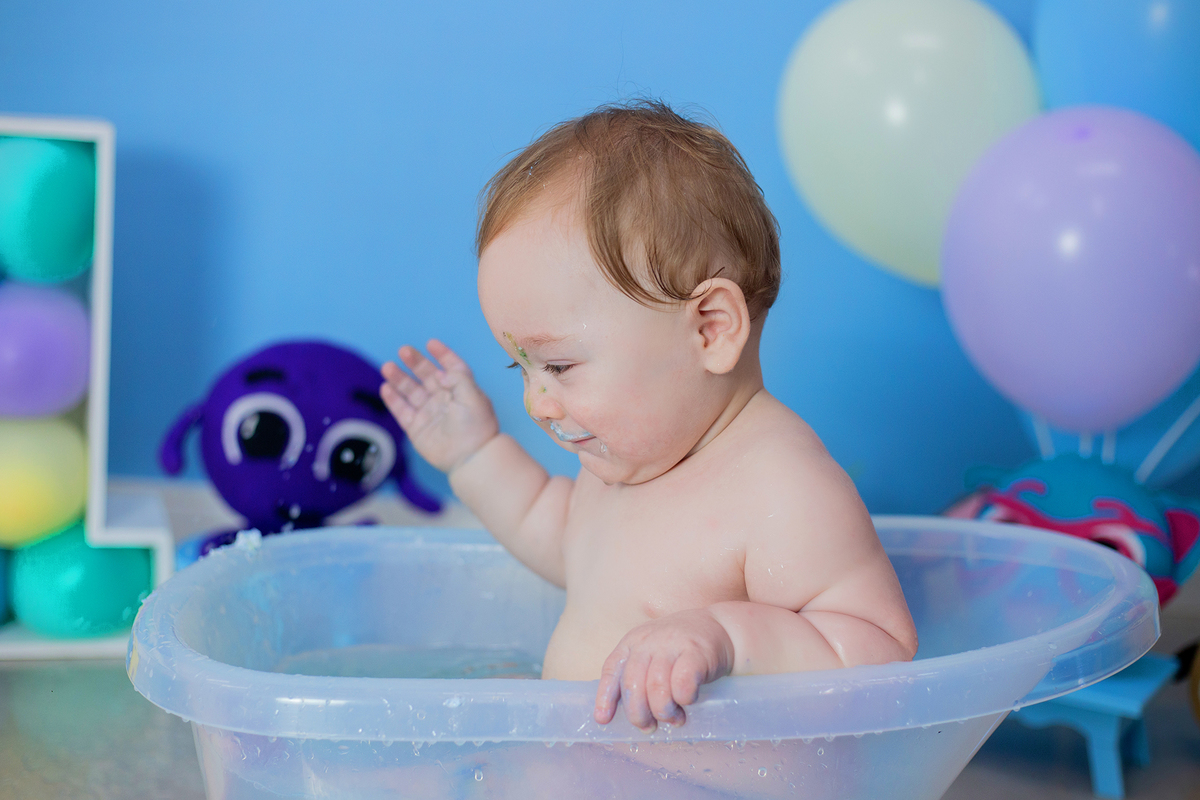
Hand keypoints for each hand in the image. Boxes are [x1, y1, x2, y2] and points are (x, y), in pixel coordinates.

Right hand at [380, 340, 499, 473]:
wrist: (471, 458)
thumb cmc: (477, 426)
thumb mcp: (473, 396)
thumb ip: (458, 378)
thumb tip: (441, 371)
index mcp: (462, 391)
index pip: (451, 368)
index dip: (443, 355)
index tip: (431, 344)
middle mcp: (445, 400)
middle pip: (427, 376)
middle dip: (416, 363)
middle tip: (403, 350)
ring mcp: (430, 414)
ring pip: (411, 391)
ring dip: (399, 378)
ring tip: (388, 367)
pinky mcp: (417, 428)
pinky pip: (402, 410)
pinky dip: (393, 399)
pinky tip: (385, 387)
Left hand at [593, 609, 733, 732]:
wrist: (720, 628)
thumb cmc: (681, 650)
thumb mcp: (653, 654)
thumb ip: (638, 676)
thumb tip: (626, 715)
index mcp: (634, 641)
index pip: (612, 669)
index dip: (605, 696)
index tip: (603, 719)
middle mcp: (649, 641)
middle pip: (633, 684)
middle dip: (639, 714)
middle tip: (649, 726)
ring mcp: (672, 645)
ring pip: (657, 688)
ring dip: (664, 711)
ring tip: (674, 718)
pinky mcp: (696, 653)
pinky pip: (682, 685)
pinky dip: (683, 700)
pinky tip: (689, 701)